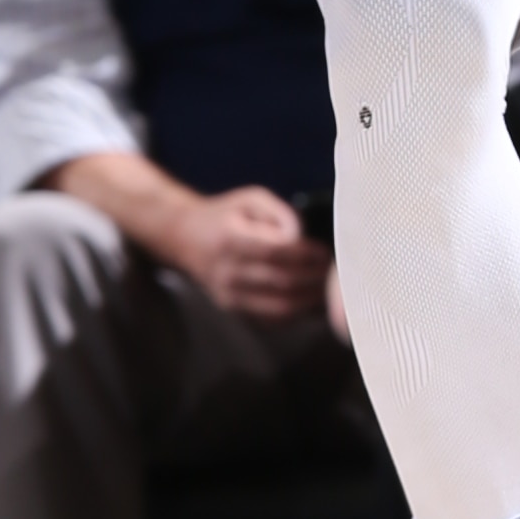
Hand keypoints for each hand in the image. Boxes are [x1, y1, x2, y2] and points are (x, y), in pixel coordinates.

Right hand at [162, 182, 329, 320]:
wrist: (185, 238)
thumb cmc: (224, 214)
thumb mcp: (250, 199)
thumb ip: (279, 212)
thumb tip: (301, 235)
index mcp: (230, 239)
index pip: (276, 251)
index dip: (306, 253)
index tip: (325, 250)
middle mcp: (228, 271)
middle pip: (282, 281)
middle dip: (314, 277)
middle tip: (334, 271)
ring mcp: (229, 295)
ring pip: (280, 307)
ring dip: (311, 300)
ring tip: (329, 290)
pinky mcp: (233, 310)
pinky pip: (271, 320)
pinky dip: (297, 314)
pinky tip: (312, 302)